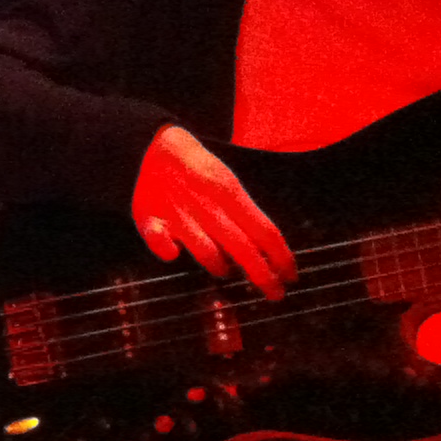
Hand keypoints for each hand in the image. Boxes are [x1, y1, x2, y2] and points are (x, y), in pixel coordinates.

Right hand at [132, 125, 294, 300]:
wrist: (156, 147)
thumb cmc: (197, 172)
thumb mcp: (226, 184)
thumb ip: (243, 216)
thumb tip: (264, 250)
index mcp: (230, 194)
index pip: (265, 231)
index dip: (281, 258)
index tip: (291, 277)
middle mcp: (207, 205)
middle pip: (243, 247)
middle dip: (262, 275)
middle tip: (275, 294)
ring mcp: (178, 212)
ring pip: (206, 249)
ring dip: (219, 267)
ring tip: (225, 272)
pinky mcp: (149, 216)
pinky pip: (156, 237)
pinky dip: (164, 248)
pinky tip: (172, 255)